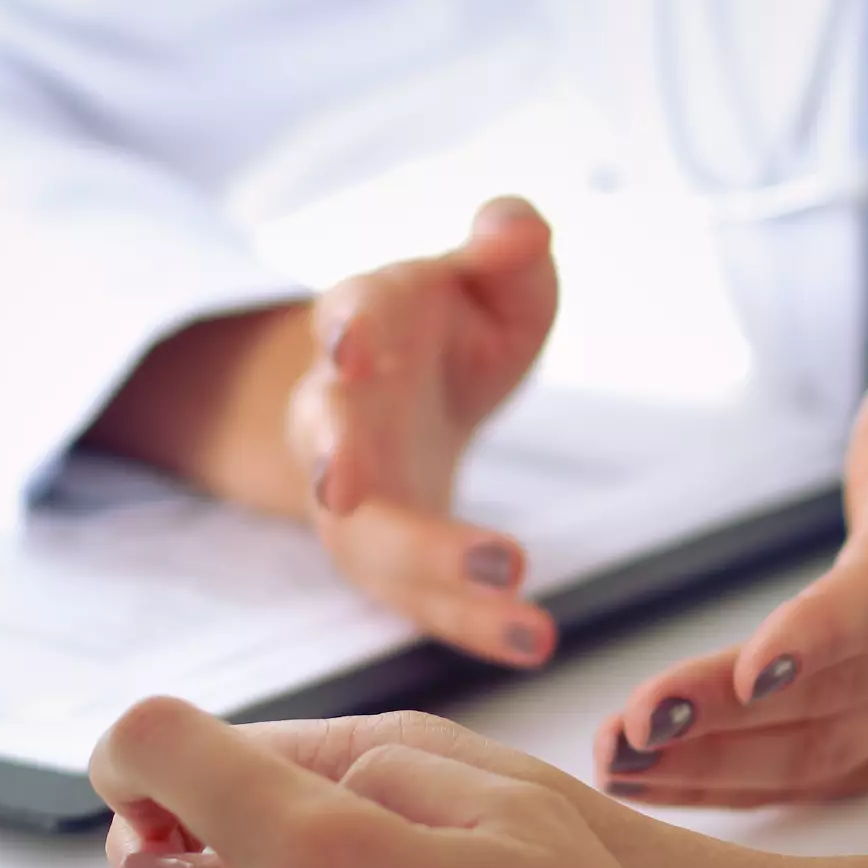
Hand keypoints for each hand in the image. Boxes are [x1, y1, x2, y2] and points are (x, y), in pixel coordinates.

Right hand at [85, 197, 561, 668]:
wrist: (404, 389)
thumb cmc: (452, 322)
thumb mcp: (491, 276)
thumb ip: (508, 244)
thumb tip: (519, 228)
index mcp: (362, 323)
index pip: (345, 317)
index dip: (347, 328)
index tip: (351, 346)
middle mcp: (338, 412)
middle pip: (332, 446)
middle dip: (356, 470)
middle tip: (399, 471)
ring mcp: (352, 495)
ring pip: (366, 541)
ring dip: (432, 570)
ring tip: (514, 594)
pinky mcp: (386, 556)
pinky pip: (420, 600)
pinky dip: (475, 625)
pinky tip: (536, 640)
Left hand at [593, 342, 867, 806]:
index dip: (823, 635)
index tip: (757, 662)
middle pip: (825, 693)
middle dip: (726, 713)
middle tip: (636, 720)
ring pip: (803, 754)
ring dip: (704, 764)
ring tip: (614, 758)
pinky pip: (791, 787)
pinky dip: (713, 793)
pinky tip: (638, 786)